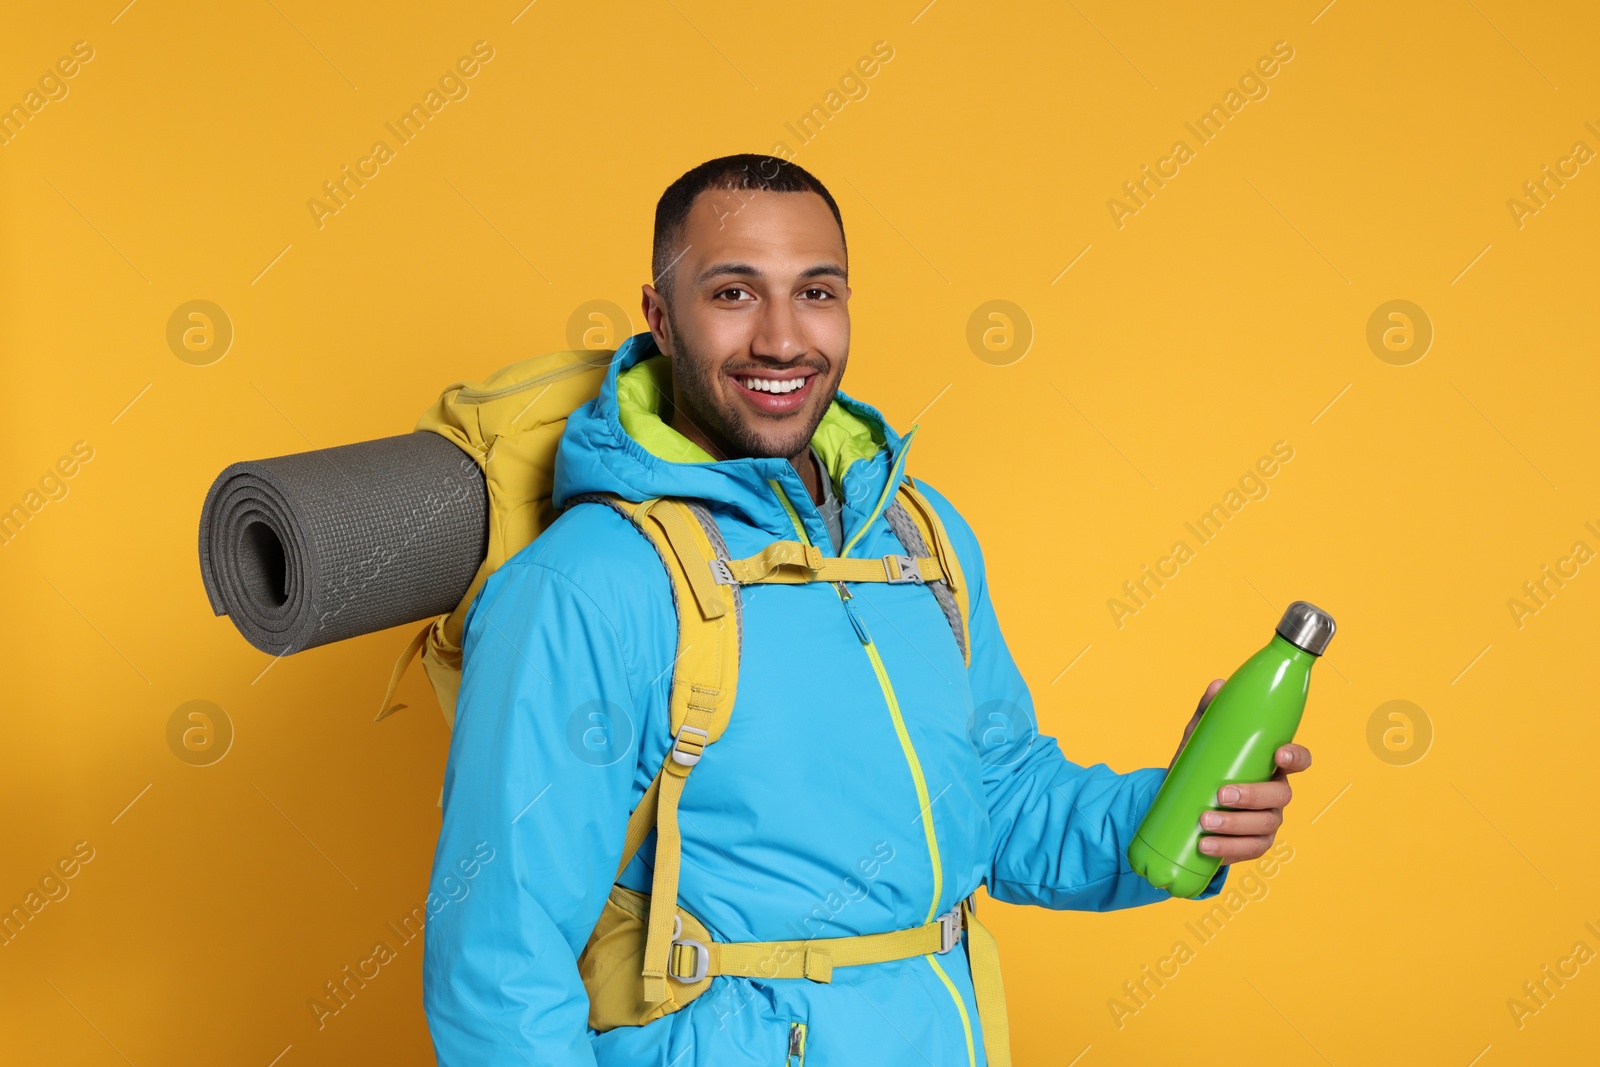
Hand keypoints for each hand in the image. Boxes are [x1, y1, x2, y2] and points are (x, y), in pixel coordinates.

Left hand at [1170, 678, 1311, 864]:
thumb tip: (1218, 686)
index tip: (1279, 754)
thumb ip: (1209, 713)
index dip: (1296, 757)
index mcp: (1270, 765)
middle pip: (1281, 796)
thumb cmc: (1199, 767)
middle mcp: (1275, 793)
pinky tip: (1206, 846)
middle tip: (1220, 794)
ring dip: (1235, 825)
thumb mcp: (1200, 739)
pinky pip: (1249, 850)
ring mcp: (1267, 820)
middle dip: (1253, 796)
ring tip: (1204, 821)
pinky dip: (1228, 849)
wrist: (1180, 805)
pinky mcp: (1253, 844)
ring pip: (1265, 825)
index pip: (1298, 759)